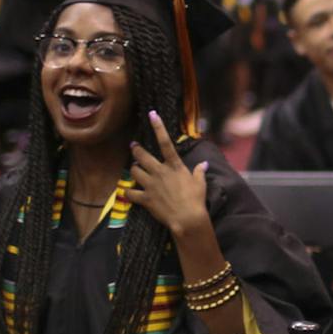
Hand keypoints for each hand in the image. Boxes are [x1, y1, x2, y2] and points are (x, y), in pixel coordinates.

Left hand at [125, 110, 212, 238]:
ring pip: (134, 171)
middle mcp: (159, 172)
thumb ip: (199, 172)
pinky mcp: (145, 198)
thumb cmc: (196, 199)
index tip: (152, 115)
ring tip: (135, 169)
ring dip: (133, 169)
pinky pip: (130, 192)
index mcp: (174, 166)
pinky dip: (128, 192)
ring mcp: (150, 185)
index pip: (165, 142)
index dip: (158, 127)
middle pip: (141, 155)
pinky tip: (129, 192)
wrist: (187, 218)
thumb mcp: (200, 183)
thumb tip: (204, 164)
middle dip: (136, 149)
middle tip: (134, 146)